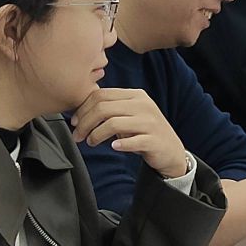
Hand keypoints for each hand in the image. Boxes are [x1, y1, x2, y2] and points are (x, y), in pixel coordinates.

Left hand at [74, 88, 190, 178]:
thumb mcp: (129, 115)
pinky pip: (131, 141)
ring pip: (113, 123)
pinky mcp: (154, 140)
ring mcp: (150, 122)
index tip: (75, 121)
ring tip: (91, 142)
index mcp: (136, 95)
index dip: (83, 108)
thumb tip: (80, 111)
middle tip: (78, 136)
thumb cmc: (144, 132)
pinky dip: (119, 144)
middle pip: (103, 108)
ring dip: (96, 135)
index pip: (101, 95)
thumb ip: (111, 109)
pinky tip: (114, 147)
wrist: (170, 150)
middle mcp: (144, 105)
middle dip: (84, 123)